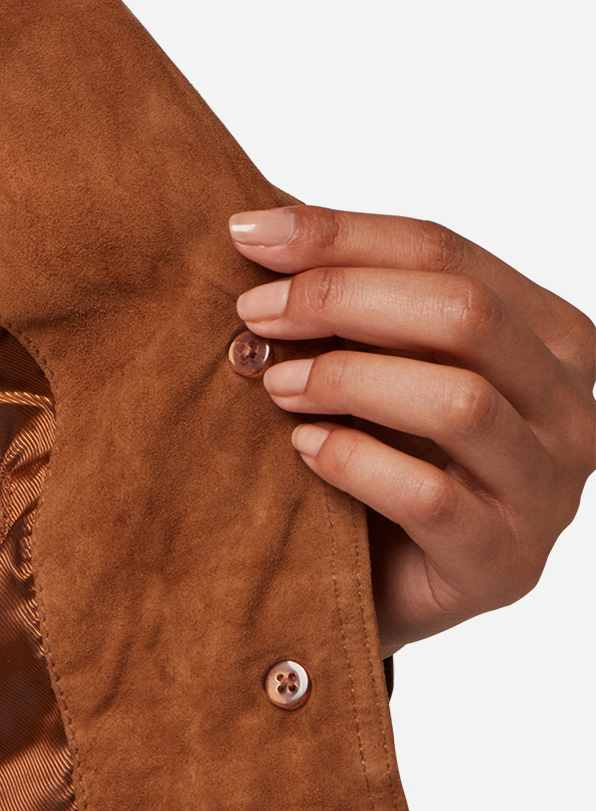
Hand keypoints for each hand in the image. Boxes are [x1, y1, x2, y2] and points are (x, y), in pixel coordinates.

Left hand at [228, 206, 594, 653]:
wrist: (368, 585)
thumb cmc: (373, 452)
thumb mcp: (372, 356)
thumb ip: (346, 294)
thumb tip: (259, 225)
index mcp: (551, 335)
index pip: (447, 250)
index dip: (340, 234)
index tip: (247, 234)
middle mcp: (572, 407)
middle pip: (465, 313)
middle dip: (340, 299)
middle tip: (253, 314)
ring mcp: (548, 491)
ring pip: (460, 401)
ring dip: (348, 379)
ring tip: (273, 383)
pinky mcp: (505, 564)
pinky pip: (432, 497)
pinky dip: (355, 460)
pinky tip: (301, 449)